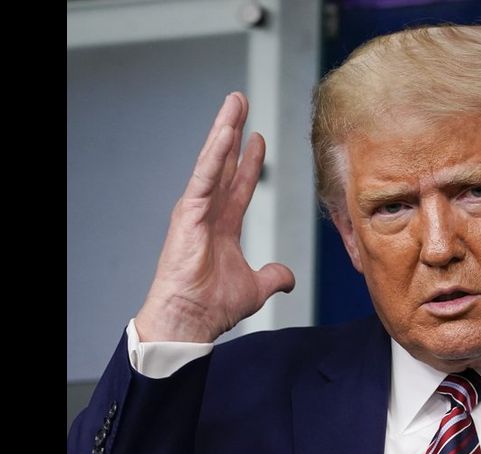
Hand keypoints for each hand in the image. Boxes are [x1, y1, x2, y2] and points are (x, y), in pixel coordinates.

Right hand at [134, 93, 294, 342]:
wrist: (190, 321)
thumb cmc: (212, 306)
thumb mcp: (255, 287)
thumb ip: (273, 277)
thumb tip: (288, 278)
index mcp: (222, 226)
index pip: (238, 185)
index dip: (249, 161)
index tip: (258, 138)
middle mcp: (207, 212)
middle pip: (223, 163)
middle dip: (233, 132)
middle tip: (240, 102)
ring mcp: (196, 210)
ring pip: (213, 161)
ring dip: (224, 130)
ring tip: (235, 102)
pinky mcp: (188, 214)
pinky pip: (204, 177)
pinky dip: (215, 154)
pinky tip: (226, 132)